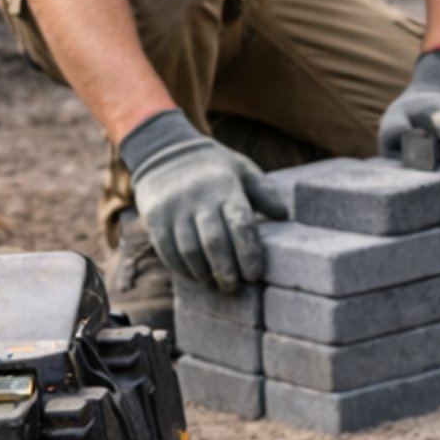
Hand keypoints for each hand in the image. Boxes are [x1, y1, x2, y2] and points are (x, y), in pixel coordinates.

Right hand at [119, 109, 288, 290]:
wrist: (164, 152)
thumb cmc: (214, 168)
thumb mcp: (242, 170)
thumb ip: (264, 193)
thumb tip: (284, 215)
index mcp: (226, 188)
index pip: (241, 225)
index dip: (249, 253)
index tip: (254, 275)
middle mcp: (199, 199)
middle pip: (215, 243)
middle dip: (227, 271)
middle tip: (236, 288)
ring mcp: (174, 209)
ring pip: (190, 251)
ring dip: (205, 274)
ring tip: (217, 285)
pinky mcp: (155, 219)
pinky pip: (168, 251)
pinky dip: (183, 269)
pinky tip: (196, 276)